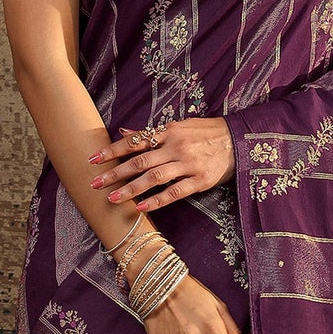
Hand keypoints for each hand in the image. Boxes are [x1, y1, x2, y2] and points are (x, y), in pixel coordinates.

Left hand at [89, 117, 235, 212]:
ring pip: (153, 178)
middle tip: (95, 184)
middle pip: (139, 161)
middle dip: (115, 173)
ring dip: (130, 189)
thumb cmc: (206, 133)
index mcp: (168, 131)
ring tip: (112, 198)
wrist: (239, 140)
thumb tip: (124, 132)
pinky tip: (141, 207)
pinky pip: (174, 193)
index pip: (134, 142)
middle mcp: (175, 147)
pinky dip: (156, 200)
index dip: (112, 150)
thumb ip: (151, 132)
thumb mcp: (179, 126)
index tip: (93, 160)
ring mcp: (187, 164)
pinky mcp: (199, 181)